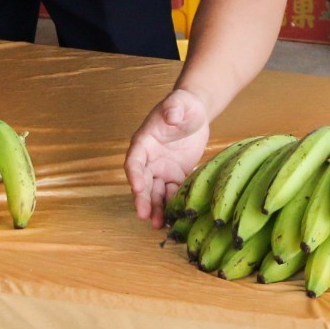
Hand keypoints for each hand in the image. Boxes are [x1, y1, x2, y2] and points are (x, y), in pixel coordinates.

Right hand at [124, 89, 212, 224]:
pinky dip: (173, 205)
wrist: (195, 113)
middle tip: (143, 215)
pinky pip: (173, 193)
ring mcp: (162, 169)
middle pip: (143, 182)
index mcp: (144, 142)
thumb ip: (173, 108)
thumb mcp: (179, 103)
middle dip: (143, 199)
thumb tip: (171, 115)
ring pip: (156, 192)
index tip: (137, 187)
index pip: (134, 160)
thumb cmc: (184, 105)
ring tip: (158, 225)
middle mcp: (150, 159)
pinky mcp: (176, 176)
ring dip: (156, 208)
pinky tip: (176, 218)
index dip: (134, 174)